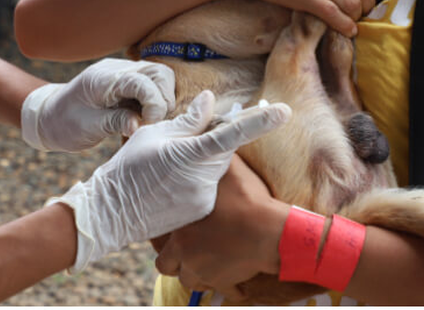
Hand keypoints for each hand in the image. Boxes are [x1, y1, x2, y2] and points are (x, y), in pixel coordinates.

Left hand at [22, 59, 174, 151]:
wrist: (48, 116)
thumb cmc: (63, 123)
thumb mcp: (86, 127)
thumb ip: (114, 123)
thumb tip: (139, 125)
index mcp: (103, 79)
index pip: (143, 81)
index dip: (154, 103)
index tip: (148, 124)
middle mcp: (116, 70)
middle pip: (159, 74)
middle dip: (163, 100)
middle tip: (150, 123)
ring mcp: (123, 74)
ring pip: (160, 79)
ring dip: (161, 101)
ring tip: (145, 122)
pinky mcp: (127, 83)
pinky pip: (152, 87)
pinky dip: (154, 103)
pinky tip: (140, 119)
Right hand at [50, 92, 289, 271]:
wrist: (114, 213)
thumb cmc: (129, 167)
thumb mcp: (153, 135)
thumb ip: (188, 120)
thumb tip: (210, 101)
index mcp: (188, 153)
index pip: (231, 133)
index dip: (260, 121)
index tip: (284, 111)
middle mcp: (202, 178)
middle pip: (224, 148)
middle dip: (215, 137)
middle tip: (187, 137)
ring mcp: (204, 197)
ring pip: (216, 167)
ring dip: (203, 158)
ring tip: (170, 165)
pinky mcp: (202, 209)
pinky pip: (209, 185)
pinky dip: (197, 177)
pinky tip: (172, 182)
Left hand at [154, 154, 290, 298]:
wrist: (269, 231)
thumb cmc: (246, 199)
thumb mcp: (227, 169)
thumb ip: (211, 156)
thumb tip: (208, 132)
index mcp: (180, 229)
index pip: (155, 238)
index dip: (159, 235)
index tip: (170, 230)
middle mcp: (186, 253)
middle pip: (165, 266)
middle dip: (173, 260)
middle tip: (185, 250)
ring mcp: (204, 271)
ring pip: (188, 281)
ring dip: (196, 273)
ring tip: (207, 261)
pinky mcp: (225, 282)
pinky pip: (224, 290)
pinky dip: (229, 286)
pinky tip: (236, 279)